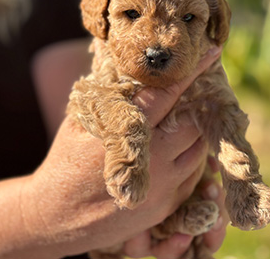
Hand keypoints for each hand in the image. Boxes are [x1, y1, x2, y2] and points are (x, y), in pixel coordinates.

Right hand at [0, 46, 221, 258]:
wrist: (57, 215)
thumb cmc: (65, 162)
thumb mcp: (79, 122)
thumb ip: (107, 97)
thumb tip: (127, 70)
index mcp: (127, 131)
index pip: (168, 93)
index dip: (192, 71)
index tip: (212, 53)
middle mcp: (152, 159)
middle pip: (193, 122)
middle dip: (197, 105)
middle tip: (196, 95)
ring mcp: (162, 187)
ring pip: (199, 150)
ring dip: (195, 133)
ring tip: (183, 123)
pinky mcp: (165, 207)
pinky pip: (194, 177)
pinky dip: (191, 159)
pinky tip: (176, 152)